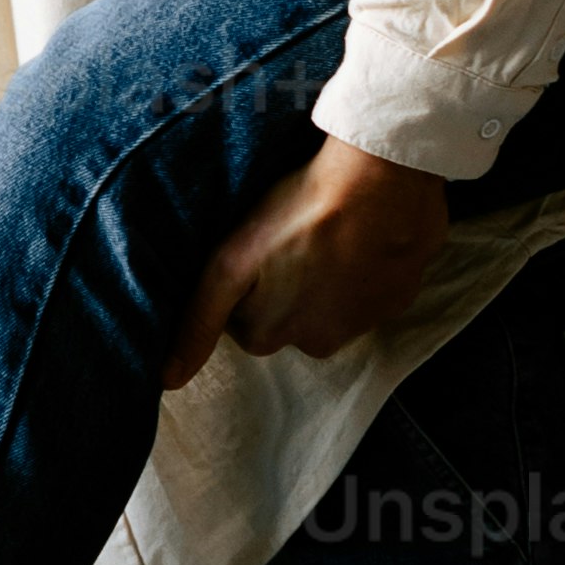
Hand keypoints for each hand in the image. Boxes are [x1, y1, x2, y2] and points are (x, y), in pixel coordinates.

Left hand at [167, 140, 451, 385]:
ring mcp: (362, 325)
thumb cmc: (298, 216)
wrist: (382, 184)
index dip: (247, 282)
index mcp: (271, 337)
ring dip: (326, 279)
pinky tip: (359, 238)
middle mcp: (317, 345)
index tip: (258, 249)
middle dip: (286, 285)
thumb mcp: (229, 266)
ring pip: (330, 306)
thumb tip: (167, 381)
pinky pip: (369, 291)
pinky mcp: (397, 300)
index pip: (245, 318)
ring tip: (327, 234)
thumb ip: (197, 323)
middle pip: (287, 316)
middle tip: (292, 237)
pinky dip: (363, 271)